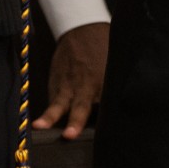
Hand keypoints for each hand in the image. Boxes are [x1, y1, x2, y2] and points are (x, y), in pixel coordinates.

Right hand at [33, 22, 108, 139]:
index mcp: (105, 84)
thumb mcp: (116, 68)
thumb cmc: (105, 54)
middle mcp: (86, 86)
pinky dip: (47, 113)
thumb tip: (129, 112)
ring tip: (39, 126)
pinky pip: (52, 101)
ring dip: (50, 116)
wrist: (83, 30)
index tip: (109, 137)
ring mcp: (69, 85)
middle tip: (69, 135)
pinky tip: (39, 125)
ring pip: (59, 104)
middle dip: (76, 121)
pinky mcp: (56, 83)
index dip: (107, 124)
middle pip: (82, 107)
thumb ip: (117, 89)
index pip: (107, 108)